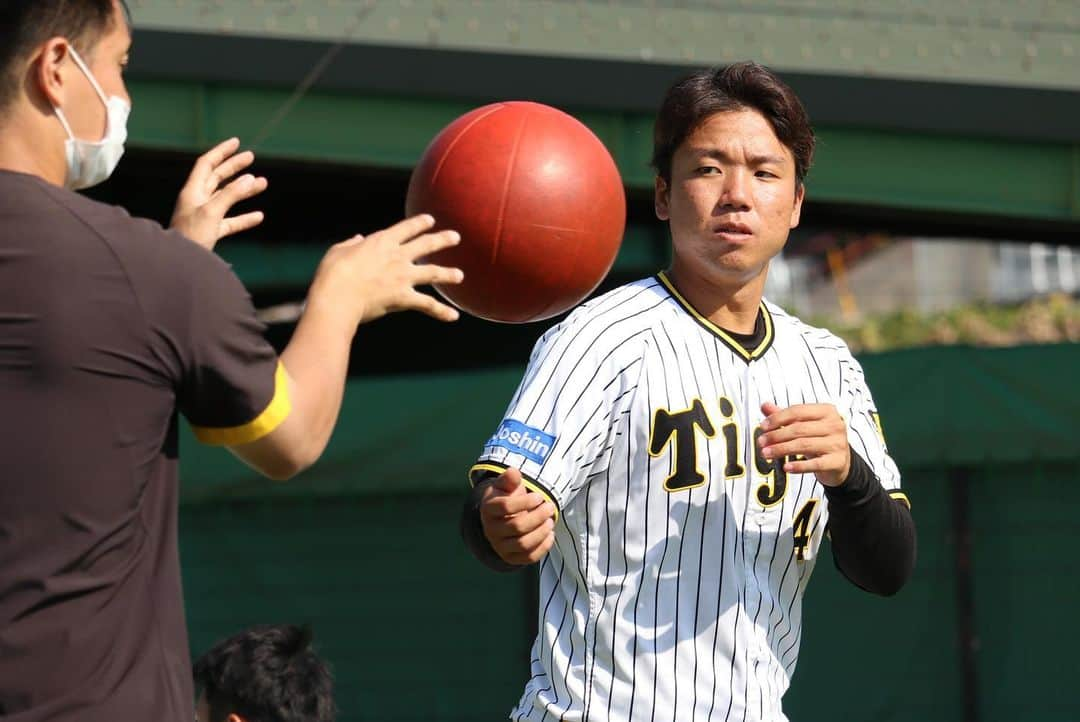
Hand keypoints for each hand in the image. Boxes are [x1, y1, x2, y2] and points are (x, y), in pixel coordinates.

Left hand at [170, 137, 267, 249]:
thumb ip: (231, 194)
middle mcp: (197, 200)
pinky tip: (258, 216)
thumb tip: (250, 178)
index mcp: (192, 191)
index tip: (236, 143)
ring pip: (227, 198)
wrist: (179, 263)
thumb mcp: (212, 212)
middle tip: (251, 157)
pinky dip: (244, 218)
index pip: (207, 164)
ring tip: (263, 183)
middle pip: (217, 178)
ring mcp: (204, 216)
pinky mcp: (211, 231)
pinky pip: (230, 221)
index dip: (221, 152)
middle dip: (234, 167)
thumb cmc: (191, 236)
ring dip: (244, 191)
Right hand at [307, 214, 463, 327]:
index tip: (430, 220)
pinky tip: (454, 316)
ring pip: (433, 272)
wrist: (337, 297)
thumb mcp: (338, 251)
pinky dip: (441, 311)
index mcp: (381, 241)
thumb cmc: (332, 274)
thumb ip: (351, 243)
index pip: (406, 228)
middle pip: (426, 245)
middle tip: (456, 237)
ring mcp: (403, 276)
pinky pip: (427, 305)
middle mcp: (397, 256)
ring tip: (459, 275)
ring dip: (448, 274)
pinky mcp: (404, 297)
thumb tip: (357, 238)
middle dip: (442, 240)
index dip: (420, 223)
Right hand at [479, 468, 555, 565]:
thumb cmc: (506, 498)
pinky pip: (528, 557)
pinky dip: (543, 547)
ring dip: (541, 532)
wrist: (501, 519)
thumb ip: (509, 478)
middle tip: (550, 507)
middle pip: (517, 526)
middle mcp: (491, 530)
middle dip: (538, 516)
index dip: (525, 502)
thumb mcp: (505, 486)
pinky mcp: (511, 558)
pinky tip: (550, 534)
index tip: (539, 497)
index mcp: (488, 509)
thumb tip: (513, 472)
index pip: (506, 507)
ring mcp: (500, 546)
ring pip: (523, 544)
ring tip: (550, 521)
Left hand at [757, 402, 850, 486]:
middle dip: (776, 435)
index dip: (777, 418)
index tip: (763, 426)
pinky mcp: (837, 462)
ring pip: (804, 445)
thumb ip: (785, 416)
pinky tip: (786, 467)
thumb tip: (764, 406)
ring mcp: (838, 444)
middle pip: (798, 429)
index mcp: (826, 411)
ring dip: (781, 449)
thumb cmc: (820, 439)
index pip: (797, 411)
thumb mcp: (804, 425)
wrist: (841, 462)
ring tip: (766, 453)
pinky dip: (799, 466)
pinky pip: (815, 464)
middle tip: (761, 442)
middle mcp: (835, 425)